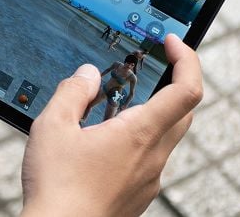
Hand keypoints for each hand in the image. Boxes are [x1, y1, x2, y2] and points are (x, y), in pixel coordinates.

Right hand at [21, 34, 201, 216]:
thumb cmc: (56, 188)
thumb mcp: (52, 126)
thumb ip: (73, 92)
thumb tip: (88, 74)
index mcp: (138, 134)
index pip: (186, 89)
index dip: (186, 59)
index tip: (170, 43)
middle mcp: (152, 158)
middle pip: (184, 111)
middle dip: (172, 83)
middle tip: (147, 69)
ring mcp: (148, 180)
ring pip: (165, 136)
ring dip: (150, 113)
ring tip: (112, 107)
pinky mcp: (138, 195)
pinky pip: (149, 159)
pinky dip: (137, 140)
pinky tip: (102, 143)